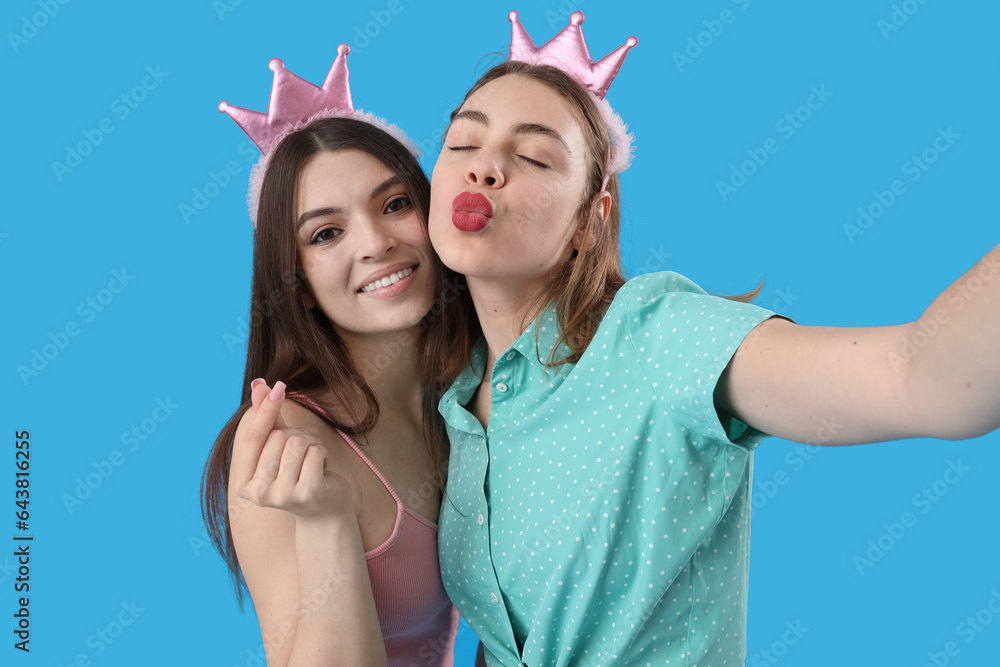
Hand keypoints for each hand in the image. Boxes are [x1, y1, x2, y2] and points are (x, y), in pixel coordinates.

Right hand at [232, 380, 354, 521]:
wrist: (324, 511)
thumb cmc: (299, 474)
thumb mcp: (279, 446)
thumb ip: (267, 418)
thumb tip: (258, 383)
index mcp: (244, 482)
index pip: (252, 438)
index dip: (265, 410)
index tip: (277, 387)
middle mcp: (258, 493)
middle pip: (278, 437)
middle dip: (296, 435)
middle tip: (304, 450)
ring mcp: (282, 495)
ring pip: (297, 442)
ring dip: (311, 443)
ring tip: (312, 459)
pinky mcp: (307, 493)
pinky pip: (315, 451)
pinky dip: (322, 451)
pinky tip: (322, 467)